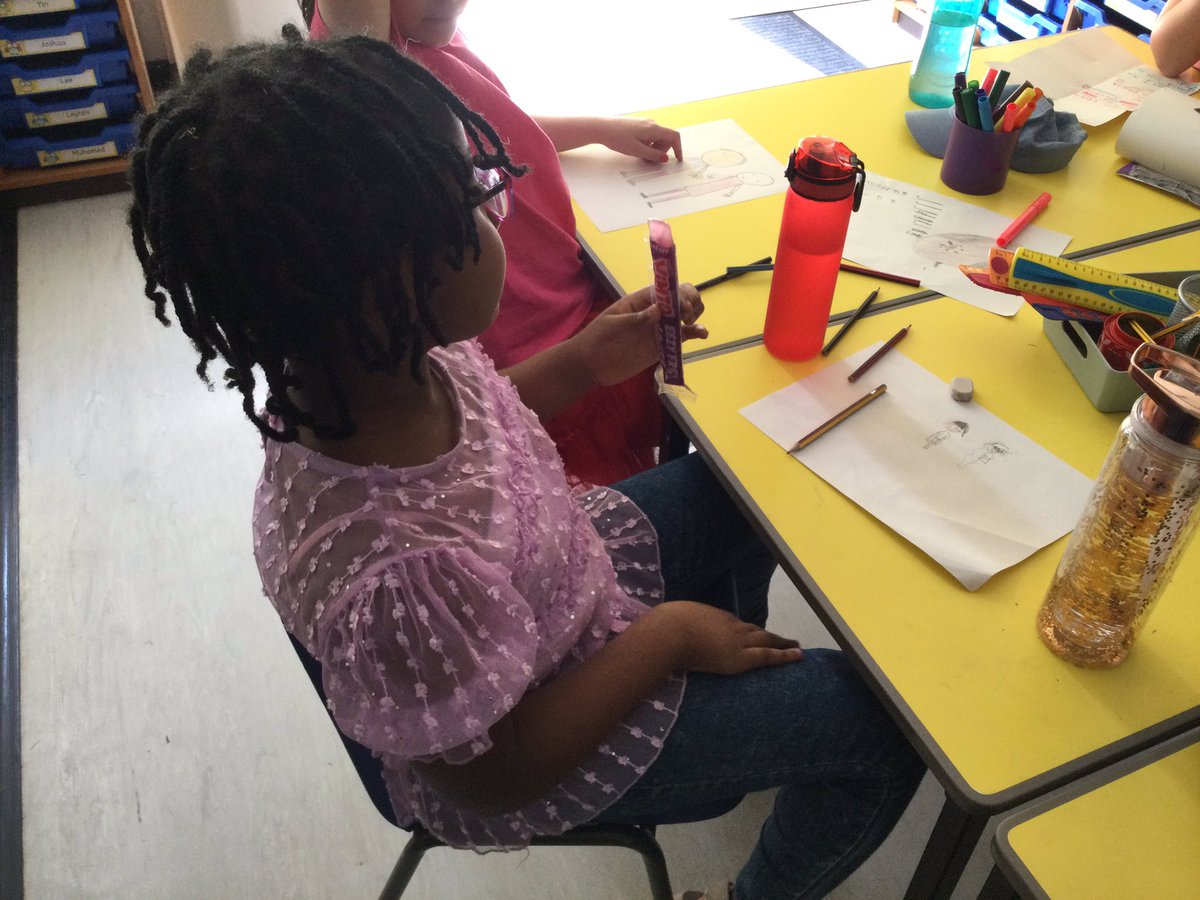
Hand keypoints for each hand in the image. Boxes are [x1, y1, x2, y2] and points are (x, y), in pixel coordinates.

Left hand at [574, 283, 707, 386]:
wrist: (591, 366)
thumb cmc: (597, 339)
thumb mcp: (613, 326)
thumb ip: (636, 319)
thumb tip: (658, 310)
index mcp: (640, 301)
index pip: (664, 289)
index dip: (677, 294)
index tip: (681, 307)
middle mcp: (653, 312)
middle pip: (680, 299)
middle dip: (689, 302)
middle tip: (686, 317)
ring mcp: (659, 329)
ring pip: (684, 317)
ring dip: (695, 316)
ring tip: (694, 326)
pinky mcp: (662, 346)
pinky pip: (682, 337)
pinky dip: (694, 333)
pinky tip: (702, 334)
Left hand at [596, 117, 682, 162]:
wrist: (601, 127)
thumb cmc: (618, 139)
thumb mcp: (636, 151)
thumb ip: (653, 155)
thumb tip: (666, 159)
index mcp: (653, 128)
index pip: (673, 136)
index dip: (678, 148)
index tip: (677, 160)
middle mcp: (651, 123)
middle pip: (665, 138)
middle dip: (661, 151)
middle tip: (649, 160)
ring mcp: (644, 123)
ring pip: (656, 137)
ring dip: (653, 148)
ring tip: (640, 155)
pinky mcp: (637, 124)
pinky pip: (649, 135)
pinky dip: (647, 144)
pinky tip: (636, 149)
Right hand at [659, 602, 802, 674]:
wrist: (669, 632)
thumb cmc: (663, 627)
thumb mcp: (670, 622)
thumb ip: (675, 628)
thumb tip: (663, 633)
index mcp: (713, 617)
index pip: (734, 626)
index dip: (746, 631)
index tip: (753, 635)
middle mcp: (729, 626)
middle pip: (754, 631)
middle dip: (770, 635)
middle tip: (786, 638)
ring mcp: (737, 640)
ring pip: (766, 640)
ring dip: (781, 643)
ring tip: (795, 646)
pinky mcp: (740, 658)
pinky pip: (768, 656)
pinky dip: (785, 655)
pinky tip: (798, 655)